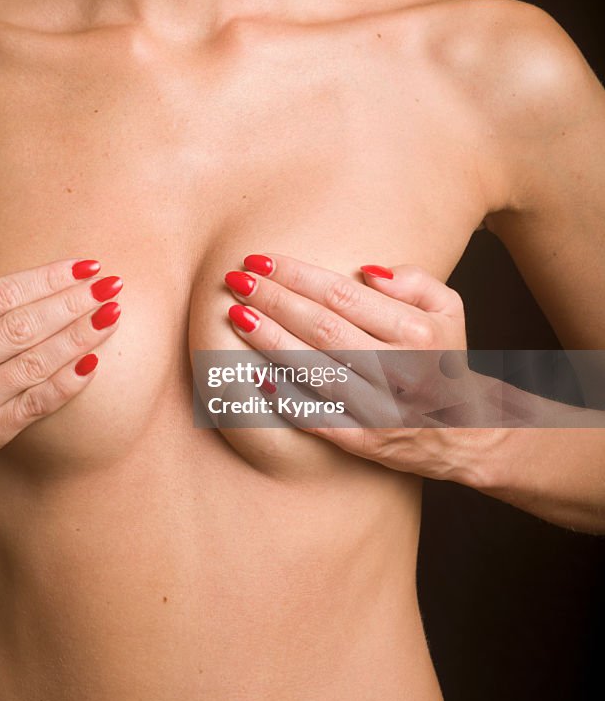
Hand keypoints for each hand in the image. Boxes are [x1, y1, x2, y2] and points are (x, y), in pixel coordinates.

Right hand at [0, 258, 121, 474]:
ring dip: (81, 337)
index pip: (0, 297)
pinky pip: (38, 404)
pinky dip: (69, 382)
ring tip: (112, 315)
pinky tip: (95, 360)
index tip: (86, 266)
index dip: (48, 279)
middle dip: (73, 303)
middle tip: (111, 286)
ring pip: (35, 364)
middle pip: (22, 328)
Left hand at [222, 253, 492, 481]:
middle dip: (273, 301)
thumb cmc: (441, 356)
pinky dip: (282, 393)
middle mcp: (398, 371)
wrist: (464, 430)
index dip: (297, 275)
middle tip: (237, 280)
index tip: (262, 259)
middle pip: (321, 328)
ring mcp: (379, 410)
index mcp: (416, 333)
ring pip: (312, 370)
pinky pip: (313, 415)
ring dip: (268, 341)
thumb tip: (365, 270)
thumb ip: (412, 280)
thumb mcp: (448, 308)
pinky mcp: (361, 441)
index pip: (343, 295)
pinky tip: (251, 371)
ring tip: (236, 314)